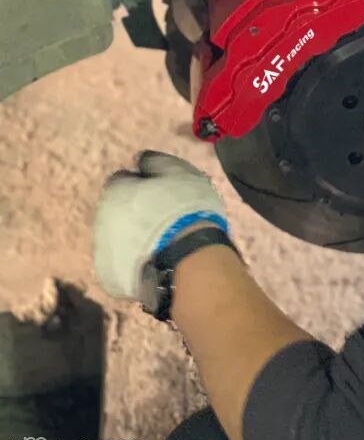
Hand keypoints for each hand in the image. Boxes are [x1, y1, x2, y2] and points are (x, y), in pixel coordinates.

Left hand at [94, 151, 228, 299]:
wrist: (187, 261)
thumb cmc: (185, 209)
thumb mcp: (179, 172)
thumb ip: (155, 161)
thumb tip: (140, 158)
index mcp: (115, 191)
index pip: (122, 180)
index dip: (142, 184)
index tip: (161, 191)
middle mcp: (101, 219)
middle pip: (116, 212)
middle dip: (135, 213)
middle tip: (164, 218)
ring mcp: (103, 253)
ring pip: (117, 240)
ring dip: (134, 239)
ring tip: (164, 244)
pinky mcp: (110, 281)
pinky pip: (122, 267)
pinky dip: (135, 264)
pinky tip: (157, 263)